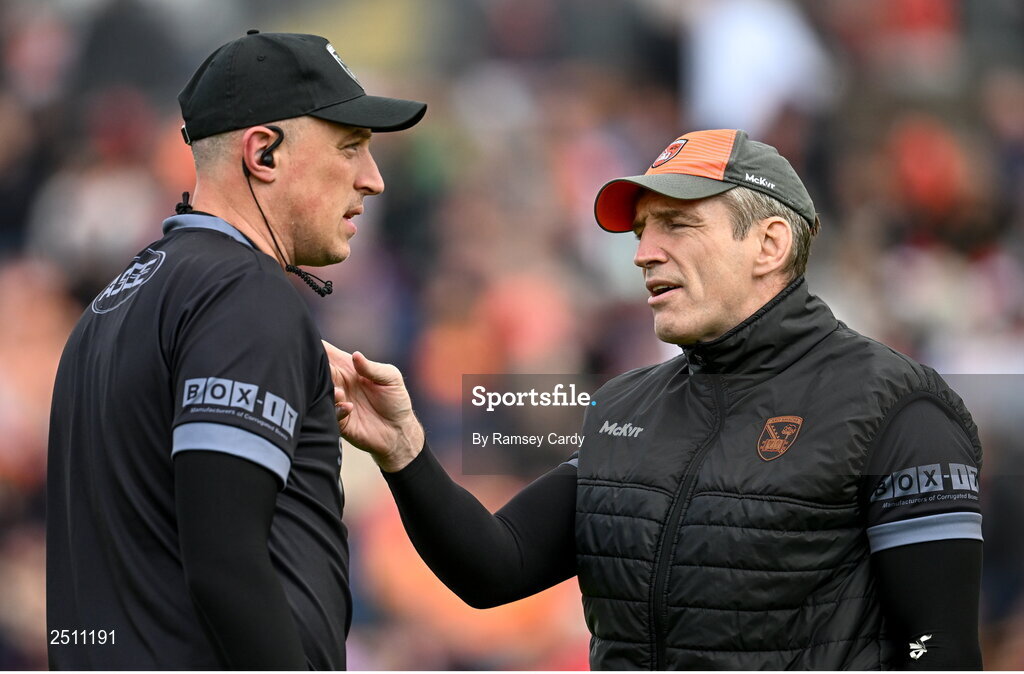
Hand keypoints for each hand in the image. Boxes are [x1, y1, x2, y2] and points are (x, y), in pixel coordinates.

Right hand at [323, 340, 423, 471]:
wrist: (399, 431)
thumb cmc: (396, 400)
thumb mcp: (391, 378)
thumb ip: (373, 368)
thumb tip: (355, 355)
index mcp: (348, 368)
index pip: (327, 353)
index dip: (316, 346)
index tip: (310, 343)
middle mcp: (338, 383)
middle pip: (318, 371)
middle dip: (317, 369)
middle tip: (328, 371)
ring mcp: (336, 401)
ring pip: (319, 392)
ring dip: (327, 390)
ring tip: (340, 392)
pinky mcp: (338, 420)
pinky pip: (329, 413)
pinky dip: (336, 409)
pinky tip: (349, 407)